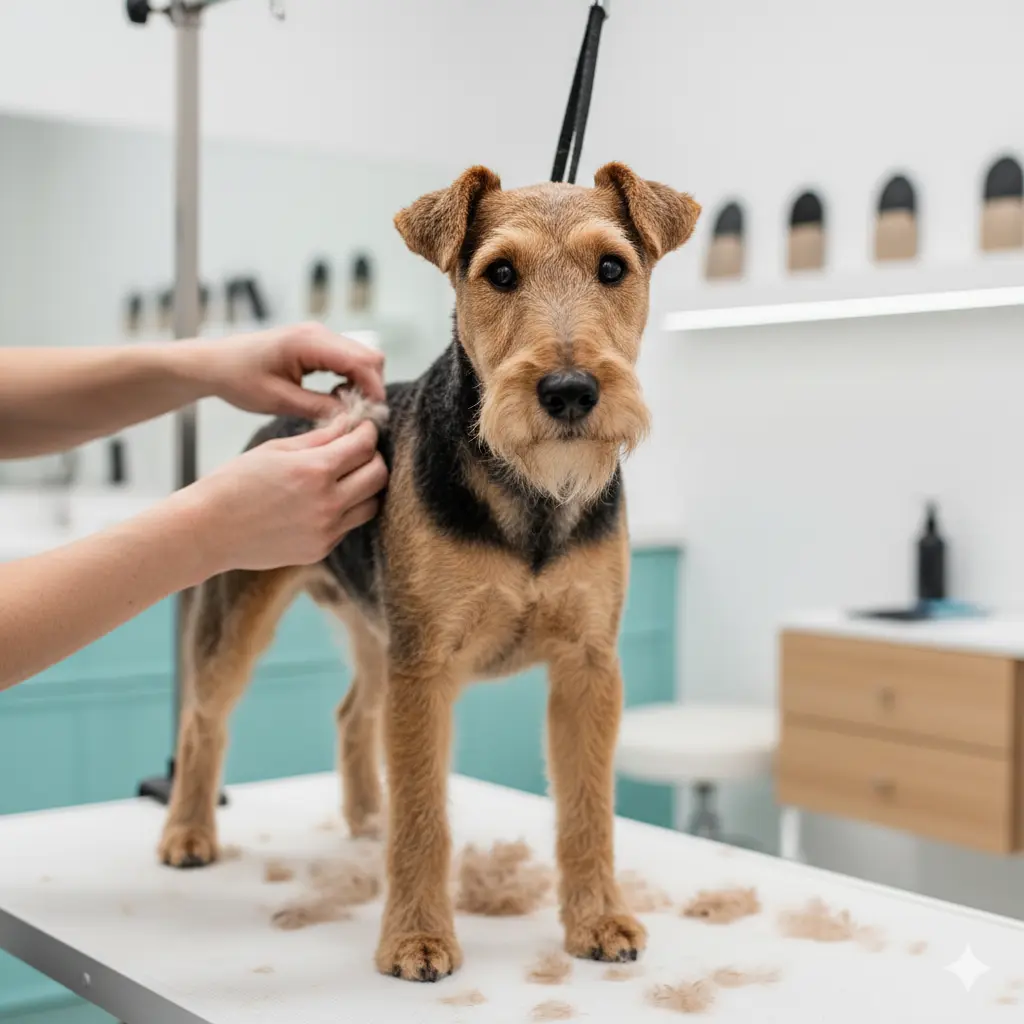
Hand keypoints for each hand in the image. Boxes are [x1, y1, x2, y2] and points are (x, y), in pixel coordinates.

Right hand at [185, 416, 387, 572]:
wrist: (209, 530)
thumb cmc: (236, 483)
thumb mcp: (276, 450)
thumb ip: (319, 438)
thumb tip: (349, 424)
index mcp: (314, 471)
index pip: (364, 446)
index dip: (368, 432)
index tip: (364, 428)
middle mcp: (327, 503)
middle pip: (378, 475)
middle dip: (373, 457)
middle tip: (359, 450)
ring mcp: (326, 530)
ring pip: (371, 504)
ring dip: (366, 487)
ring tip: (347, 476)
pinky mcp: (321, 549)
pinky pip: (349, 525)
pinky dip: (346, 509)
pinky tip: (325, 500)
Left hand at [191, 323, 385, 420]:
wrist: (215, 363)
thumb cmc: (239, 379)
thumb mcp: (279, 400)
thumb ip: (320, 407)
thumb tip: (354, 417)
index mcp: (309, 342)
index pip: (361, 361)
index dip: (374, 389)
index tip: (372, 416)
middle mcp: (318, 333)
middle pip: (369, 356)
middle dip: (371, 387)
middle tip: (359, 415)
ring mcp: (319, 336)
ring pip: (362, 358)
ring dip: (361, 383)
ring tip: (345, 408)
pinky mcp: (316, 343)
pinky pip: (347, 359)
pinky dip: (350, 379)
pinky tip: (335, 397)